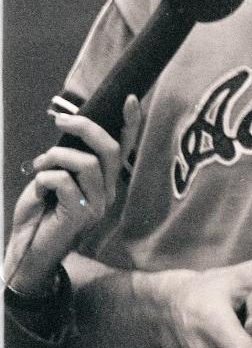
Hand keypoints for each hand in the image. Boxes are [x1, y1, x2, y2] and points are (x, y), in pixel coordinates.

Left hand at [4, 97, 140, 295]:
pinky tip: (38, 187)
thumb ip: (67, 159)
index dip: (130, 124)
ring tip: (39, 165)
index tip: (129, 99)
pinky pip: (64, 181)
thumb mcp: (54, 177)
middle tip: (60, 121)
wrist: (26, 248)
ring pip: (87, 163)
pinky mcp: (81, 214)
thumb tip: (67, 131)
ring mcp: (97, 205)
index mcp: (104, 183)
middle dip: (85, 128)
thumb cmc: (40, 213)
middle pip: (109, 150)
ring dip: (56, 156)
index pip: (123, 150)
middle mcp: (107, 193)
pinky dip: (45, 177)